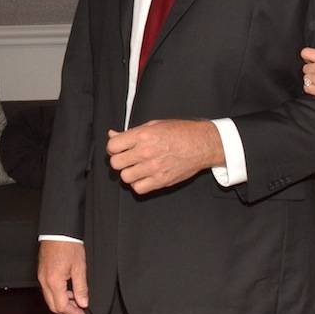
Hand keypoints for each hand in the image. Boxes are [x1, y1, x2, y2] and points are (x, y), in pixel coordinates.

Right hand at [38, 240, 87, 313]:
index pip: (61, 306)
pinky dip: (58, 294)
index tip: (82, 312)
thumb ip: (81, 288)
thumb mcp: (79, 268)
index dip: (73, 312)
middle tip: (79, 310)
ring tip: (77, 300)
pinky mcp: (42, 273)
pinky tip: (69, 291)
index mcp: (54, 282)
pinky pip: (48, 290)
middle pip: (53, 306)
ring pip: (50, 299)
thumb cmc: (69, 246)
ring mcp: (41, 277)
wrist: (58, 231)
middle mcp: (44, 281)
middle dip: (67, 311)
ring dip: (62, 303)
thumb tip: (83, 303)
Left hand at [107, 120, 223, 192]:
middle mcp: (146, 152)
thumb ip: (132, 132)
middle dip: (119, 160)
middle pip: (116, 163)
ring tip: (137, 167)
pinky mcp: (161, 180)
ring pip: (125, 177)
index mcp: (143, 135)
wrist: (202, 144)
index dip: (113, 148)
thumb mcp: (154, 125)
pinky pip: (139, 188)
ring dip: (129, 173)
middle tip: (127, 158)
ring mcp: (153, 168)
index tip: (119, 148)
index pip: (112, 146)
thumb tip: (113, 134)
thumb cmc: (181, 132)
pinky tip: (144, 176)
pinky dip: (139, 184)